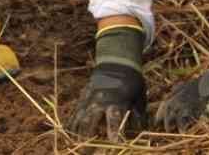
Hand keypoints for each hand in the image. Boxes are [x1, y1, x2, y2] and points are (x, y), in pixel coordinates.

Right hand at [68, 23, 146, 140]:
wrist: (117, 62)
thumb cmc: (132, 83)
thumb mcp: (139, 96)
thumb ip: (138, 115)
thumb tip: (140, 131)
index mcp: (117, 99)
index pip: (115, 118)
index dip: (114, 131)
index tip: (114, 141)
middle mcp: (101, 99)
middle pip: (91, 119)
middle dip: (88, 136)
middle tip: (86, 150)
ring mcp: (90, 97)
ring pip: (80, 116)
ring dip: (77, 132)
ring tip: (75, 144)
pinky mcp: (83, 96)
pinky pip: (76, 111)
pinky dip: (72, 122)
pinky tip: (68, 133)